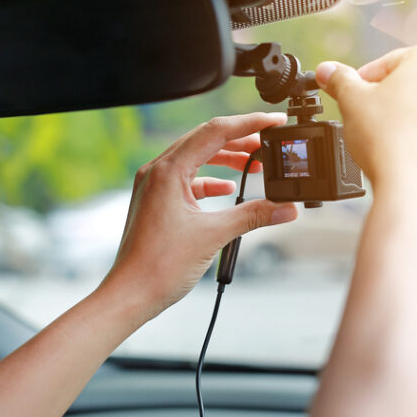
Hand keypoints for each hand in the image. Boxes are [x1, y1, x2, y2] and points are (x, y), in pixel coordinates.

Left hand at [104, 113, 298, 319]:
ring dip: (225, 159)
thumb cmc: (158, 267)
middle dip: (240, 139)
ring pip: (196, 158)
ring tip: (254, 164)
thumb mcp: (213, 235)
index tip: (274, 121)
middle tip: (269, 142)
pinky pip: (187, 179)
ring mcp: (154, 186)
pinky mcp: (156, 201)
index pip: (215, 131)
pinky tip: (227, 189)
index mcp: (168, 170)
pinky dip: (210, 180)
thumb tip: (285, 207)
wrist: (131, 294)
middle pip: (205, 139)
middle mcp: (157, 171)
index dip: (249, 123)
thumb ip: (253, 216)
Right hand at [315, 44, 416, 194]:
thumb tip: (327, 71)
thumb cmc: (384, 136)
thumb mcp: (350, 99)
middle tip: (370, 117)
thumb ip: (339, 79)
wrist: (409, 184)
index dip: (366, 79)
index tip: (354, 94)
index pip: (391, 62)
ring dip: (414, 120)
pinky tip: (408, 154)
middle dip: (394, 99)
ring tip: (389, 138)